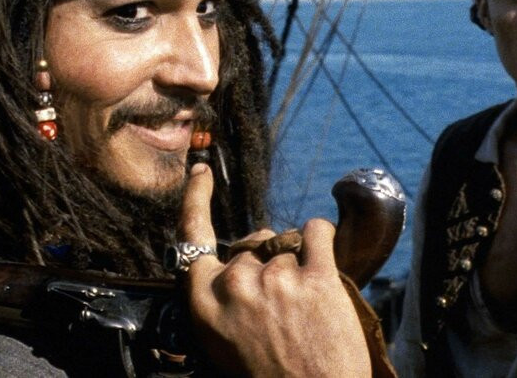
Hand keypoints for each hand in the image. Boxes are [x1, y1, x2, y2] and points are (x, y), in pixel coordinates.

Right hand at [180, 163, 371, 375]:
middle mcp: (236, 285)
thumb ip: (225, 299)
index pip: (193, 237)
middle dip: (269, 260)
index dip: (196, 200)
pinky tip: (324, 261)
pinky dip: (321, 239)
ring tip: (306, 307)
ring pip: (287, 244)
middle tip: (284, 301)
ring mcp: (276, 279)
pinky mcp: (316, 276)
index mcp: (206, 304)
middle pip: (252, 243)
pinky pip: (316, 231)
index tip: (201, 173)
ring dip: (299, 264)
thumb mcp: (224, 343)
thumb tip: (242, 261)